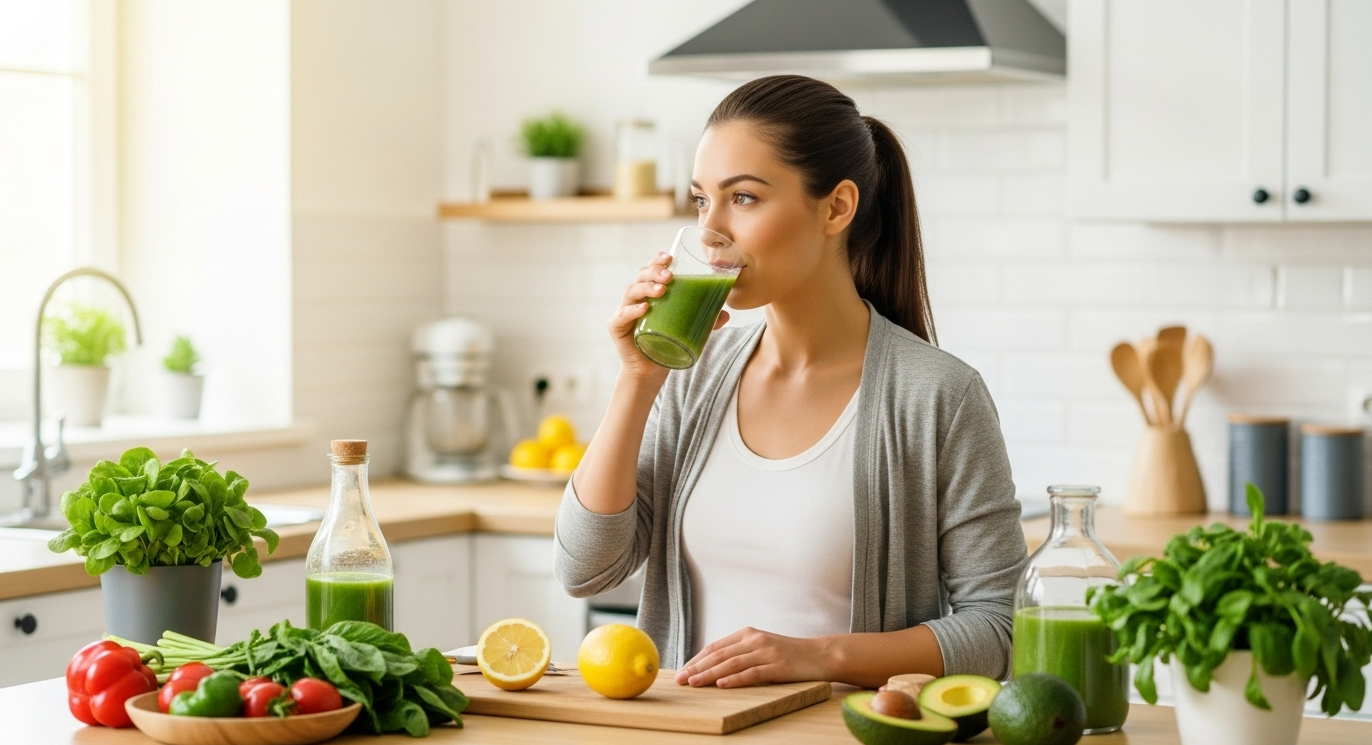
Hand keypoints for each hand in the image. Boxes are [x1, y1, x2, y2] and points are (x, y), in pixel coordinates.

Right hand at [609, 253, 729, 380]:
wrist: (650, 371)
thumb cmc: (666, 344)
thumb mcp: (688, 330)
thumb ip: (706, 322)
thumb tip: (726, 314)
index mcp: (649, 294)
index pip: (651, 270)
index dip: (658, 261)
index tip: (670, 258)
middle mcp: (635, 299)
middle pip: (640, 277)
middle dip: (654, 272)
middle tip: (670, 276)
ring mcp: (624, 312)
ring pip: (631, 292)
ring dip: (646, 288)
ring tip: (662, 290)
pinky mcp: (617, 328)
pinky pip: (621, 316)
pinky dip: (632, 310)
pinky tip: (644, 308)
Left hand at [674, 627, 828, 687]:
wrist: (820, 654)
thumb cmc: (788, 654)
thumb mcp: (761, 647)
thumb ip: (740, 652)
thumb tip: (713, 667)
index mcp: (748, 634)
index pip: (715, 647)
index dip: (697, 659)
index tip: (682, 671)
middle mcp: (755, 640)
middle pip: (719, 655)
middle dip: (697, 668)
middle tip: (681, 680)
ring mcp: (766, 652)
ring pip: (731, 664)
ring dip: (709, 674)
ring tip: (694, 683)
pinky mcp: (778, 666)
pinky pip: (752, 673)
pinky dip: (735, 679)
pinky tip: (721, 685)